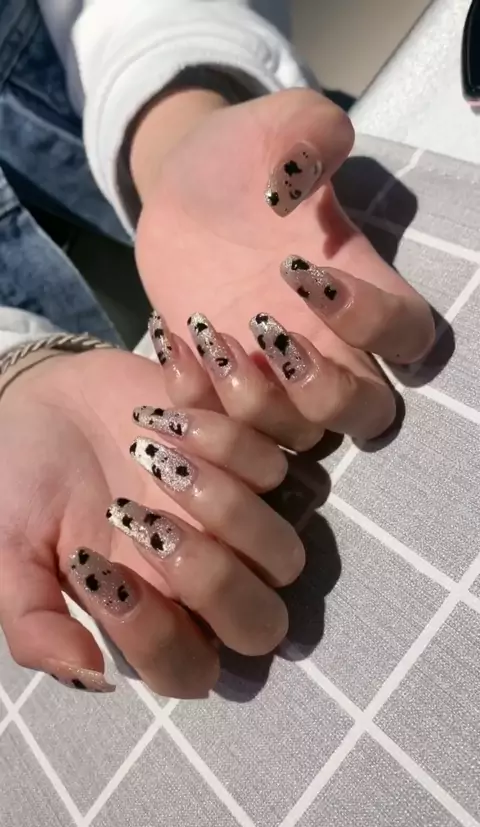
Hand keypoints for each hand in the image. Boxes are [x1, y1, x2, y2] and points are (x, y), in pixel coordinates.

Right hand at [0, 350, 301, 697]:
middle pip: (261, 626)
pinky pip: (283, 466)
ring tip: (150, 453)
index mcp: (146, 612)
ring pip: (285, 553)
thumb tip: (88, 673)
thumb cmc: (24, 483)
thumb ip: (32, 619)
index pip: (186, 669)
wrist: (47, 398)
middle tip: (139, 516)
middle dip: (210, 579)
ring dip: (225, 507)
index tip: (92, 563)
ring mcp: (238, 521)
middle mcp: (204, 578)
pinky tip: (166, 408)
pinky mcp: (254, 458)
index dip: (152, 635)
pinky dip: (230, 436)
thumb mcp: (7, 550)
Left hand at [134, 88, 434, 445]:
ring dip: (249, 402)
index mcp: (359, 291)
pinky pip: (220, 429)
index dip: (375, 323)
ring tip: (204, 331)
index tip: (307, 272)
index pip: (410, 338)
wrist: (181, 192)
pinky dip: (195, 400)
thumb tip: (305, 166)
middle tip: (268, 333)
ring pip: (293, 439)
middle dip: (324, 395)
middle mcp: (328, 347)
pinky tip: (170, 338)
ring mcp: (272, 378)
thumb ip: (309, 131)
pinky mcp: (218, 389)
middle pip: (366, 416)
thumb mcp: (276, 128)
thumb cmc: (242, 161)